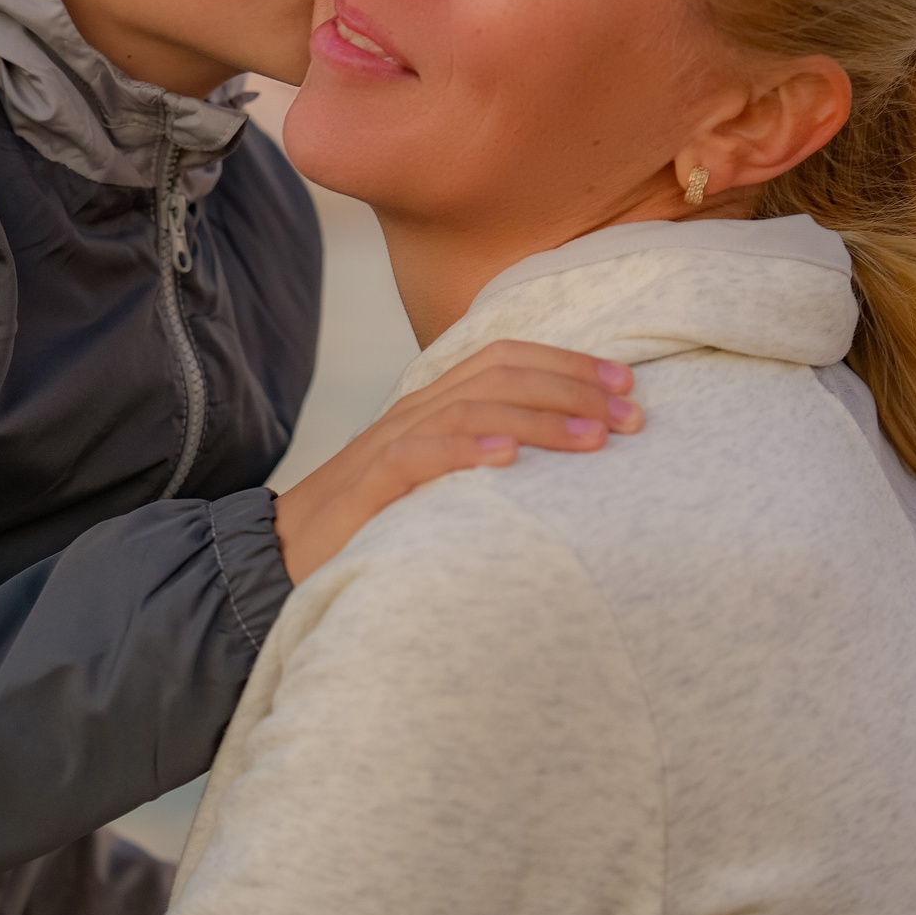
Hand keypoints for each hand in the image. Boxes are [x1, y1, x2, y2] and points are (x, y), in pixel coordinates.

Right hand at [273, 342, 636, 583]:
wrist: (283, 554)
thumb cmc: (370, 522)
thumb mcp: (436, 480)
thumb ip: (481, 457)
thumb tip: (556, 460)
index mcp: (434, 404)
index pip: (505, 359)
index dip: (568, 363)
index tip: (627, 386)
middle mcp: (416, 411)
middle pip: (500, 373)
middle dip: (573, 388)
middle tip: (632, 416)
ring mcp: (390, 442)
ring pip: (472, 407)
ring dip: (540, 418)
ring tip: (593, 439)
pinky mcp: (369, 483)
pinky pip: (419, 454)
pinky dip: (466, 449)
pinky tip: (508, 457)